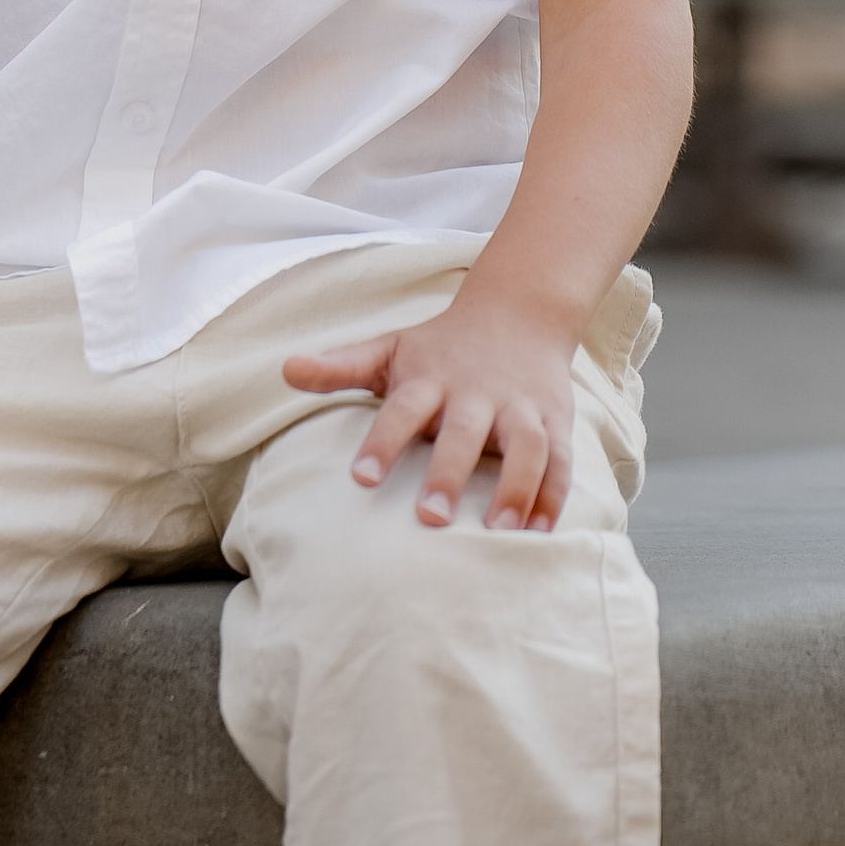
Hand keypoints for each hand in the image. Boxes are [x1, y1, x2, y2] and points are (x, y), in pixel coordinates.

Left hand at [283, 288, 575, 532]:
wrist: (518, 312)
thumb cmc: (441, 346)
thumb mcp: (390, 349)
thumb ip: (340, 366)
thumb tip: (284, 370)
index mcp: (431, 377)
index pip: (402, 407)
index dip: (382, 441)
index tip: (360, 478)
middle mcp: (477, 391)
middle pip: (464, 430)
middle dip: (448, 472)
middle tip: (429, 520)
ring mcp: (520, 406)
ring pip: (526, 446)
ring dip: (515, 489)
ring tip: (497, 533)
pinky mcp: (555, 421)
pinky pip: (560, 460)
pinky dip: (554, 496)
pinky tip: (541, 532)